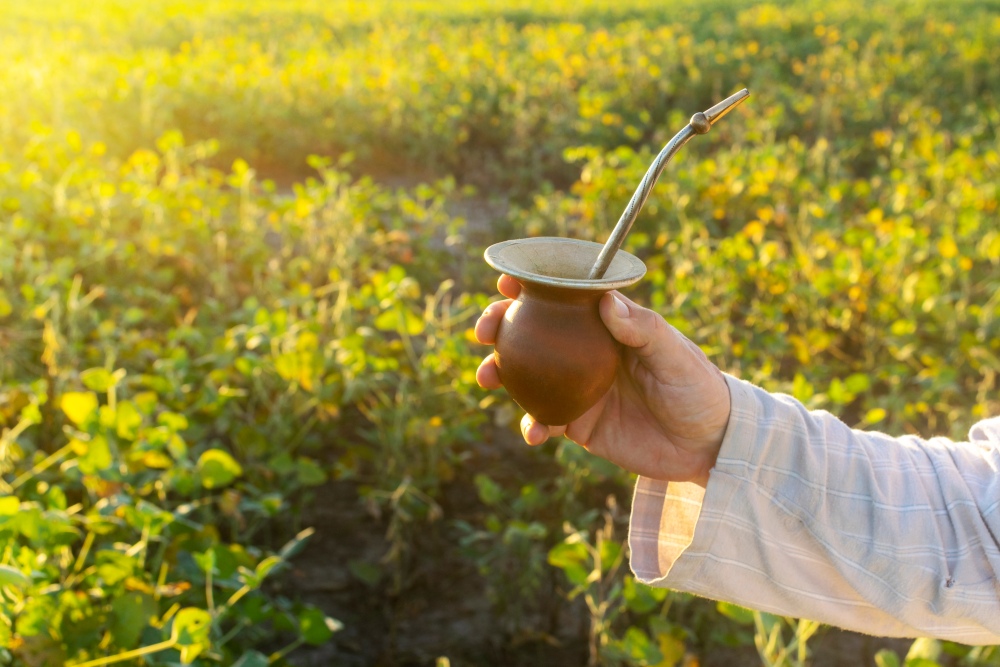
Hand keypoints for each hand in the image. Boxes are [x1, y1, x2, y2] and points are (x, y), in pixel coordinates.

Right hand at [475, 275, 731, 486]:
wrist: (709, 445)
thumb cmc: (698, 388)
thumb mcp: (676, 355)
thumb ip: (643, 329)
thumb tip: (607, 301)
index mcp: (606, 326)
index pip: (563, 298)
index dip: (531, 287)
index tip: (506, 280)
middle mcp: (584, 352)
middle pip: (531, 333)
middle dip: (500, 326)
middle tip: (486, 330)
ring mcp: (577, 388)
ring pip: (526, 375)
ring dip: (500, 373)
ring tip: (488, 376)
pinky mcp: (578, 424)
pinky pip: (544, 420)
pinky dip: (532, 425)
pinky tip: (534, 431)